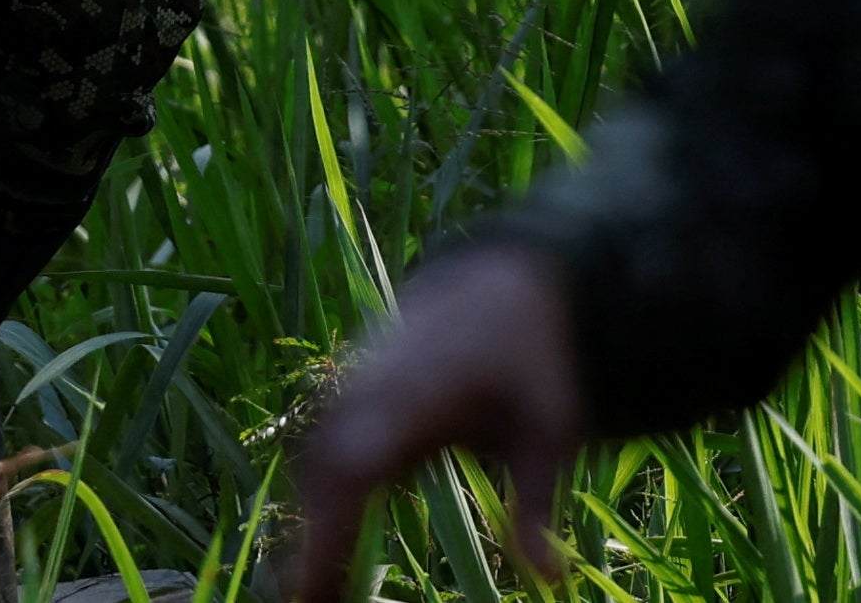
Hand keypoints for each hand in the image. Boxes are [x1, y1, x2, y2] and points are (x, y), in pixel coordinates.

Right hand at [281, 243, 583, 598]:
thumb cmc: (531, 367)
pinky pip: (323, 439)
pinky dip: (318, 492)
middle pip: (324, 459)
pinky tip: (325, 546)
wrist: (503, 287)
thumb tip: (550, 577)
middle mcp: (378, 381)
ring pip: (317, 450)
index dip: (330, 521)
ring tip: (313, 591)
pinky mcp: (356, 386)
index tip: (315, 582)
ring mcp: (361, 378)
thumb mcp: (550, 432)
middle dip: (311, 533)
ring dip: (310, 516)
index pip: (359, 456)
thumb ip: (538, 501)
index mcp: (426, 388)